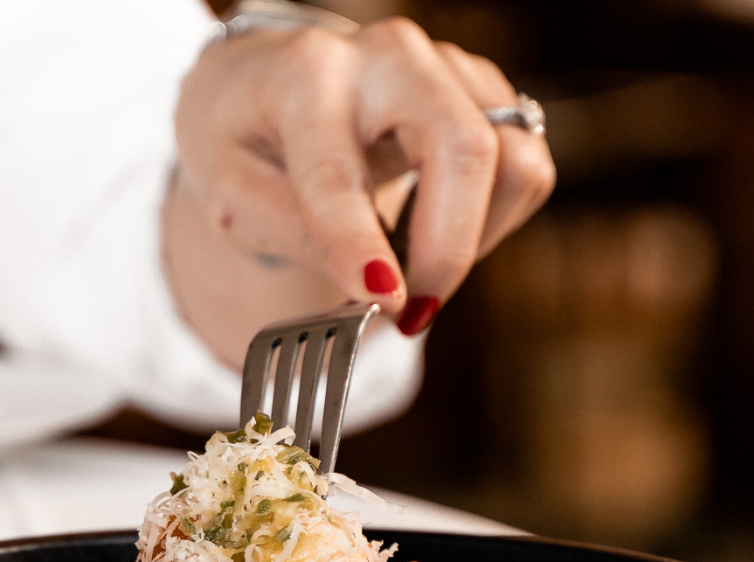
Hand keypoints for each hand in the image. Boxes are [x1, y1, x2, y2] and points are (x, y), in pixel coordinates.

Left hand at [163, 16, 554, 367]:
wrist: (263, 85)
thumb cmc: (242, 140)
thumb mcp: (229, 193)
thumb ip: (289, 233)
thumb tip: (376, 286)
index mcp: (305, 78)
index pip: (340, 171)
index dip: (362, 244)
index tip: (385, 301)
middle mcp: (386, 57)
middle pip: (464, 148)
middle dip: (448, 248)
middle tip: (411, 313)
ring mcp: (446, 66)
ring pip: (513, 159)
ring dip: (476, 239)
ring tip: (415, 268)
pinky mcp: (483, 88)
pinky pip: (525, 165)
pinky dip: (490, 220)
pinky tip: (436, 231)